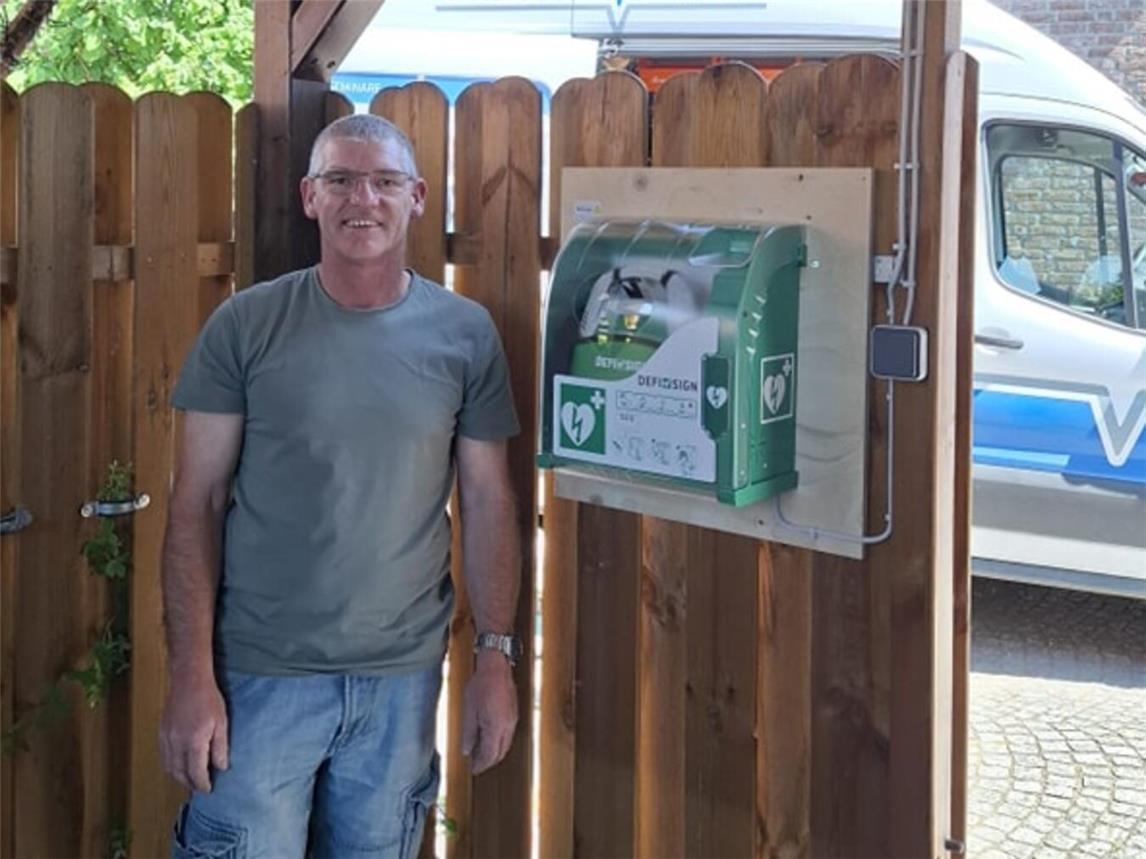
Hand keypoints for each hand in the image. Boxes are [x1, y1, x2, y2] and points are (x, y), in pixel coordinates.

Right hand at [160, 673, 228, 792]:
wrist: (189, 680)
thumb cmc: (208, 699)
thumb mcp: (221, 723)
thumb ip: (220, 747)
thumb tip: (221, 767)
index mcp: (194, 742)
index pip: (196, 773)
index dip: (202, 784)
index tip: (208, 790)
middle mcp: (177, 743)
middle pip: (179, 774)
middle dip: (189, 784)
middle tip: (199, 788)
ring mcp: (166, 738)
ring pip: (169, 767)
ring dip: (178, 777)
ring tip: (190, 780)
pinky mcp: (162, 732)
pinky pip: (164, 756)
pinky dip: (171, 765)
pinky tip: (180, 764)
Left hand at [461, 652, 517, 774]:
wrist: (496, 667)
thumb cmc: (481, 685)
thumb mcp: (468, 710)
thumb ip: (468, 733)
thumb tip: (466, 750)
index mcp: (495, 728)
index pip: (489, 755)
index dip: (481, 764)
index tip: (473, 769)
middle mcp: (507, 727)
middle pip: (500, 753)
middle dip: (488, 761)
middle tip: (477, 763)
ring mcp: (513, 720)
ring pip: (506, 744)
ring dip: (494, 751)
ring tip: (481, 751)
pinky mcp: (514, 714)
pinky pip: (508, 734)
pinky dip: (499, 741)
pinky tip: (489, 737)